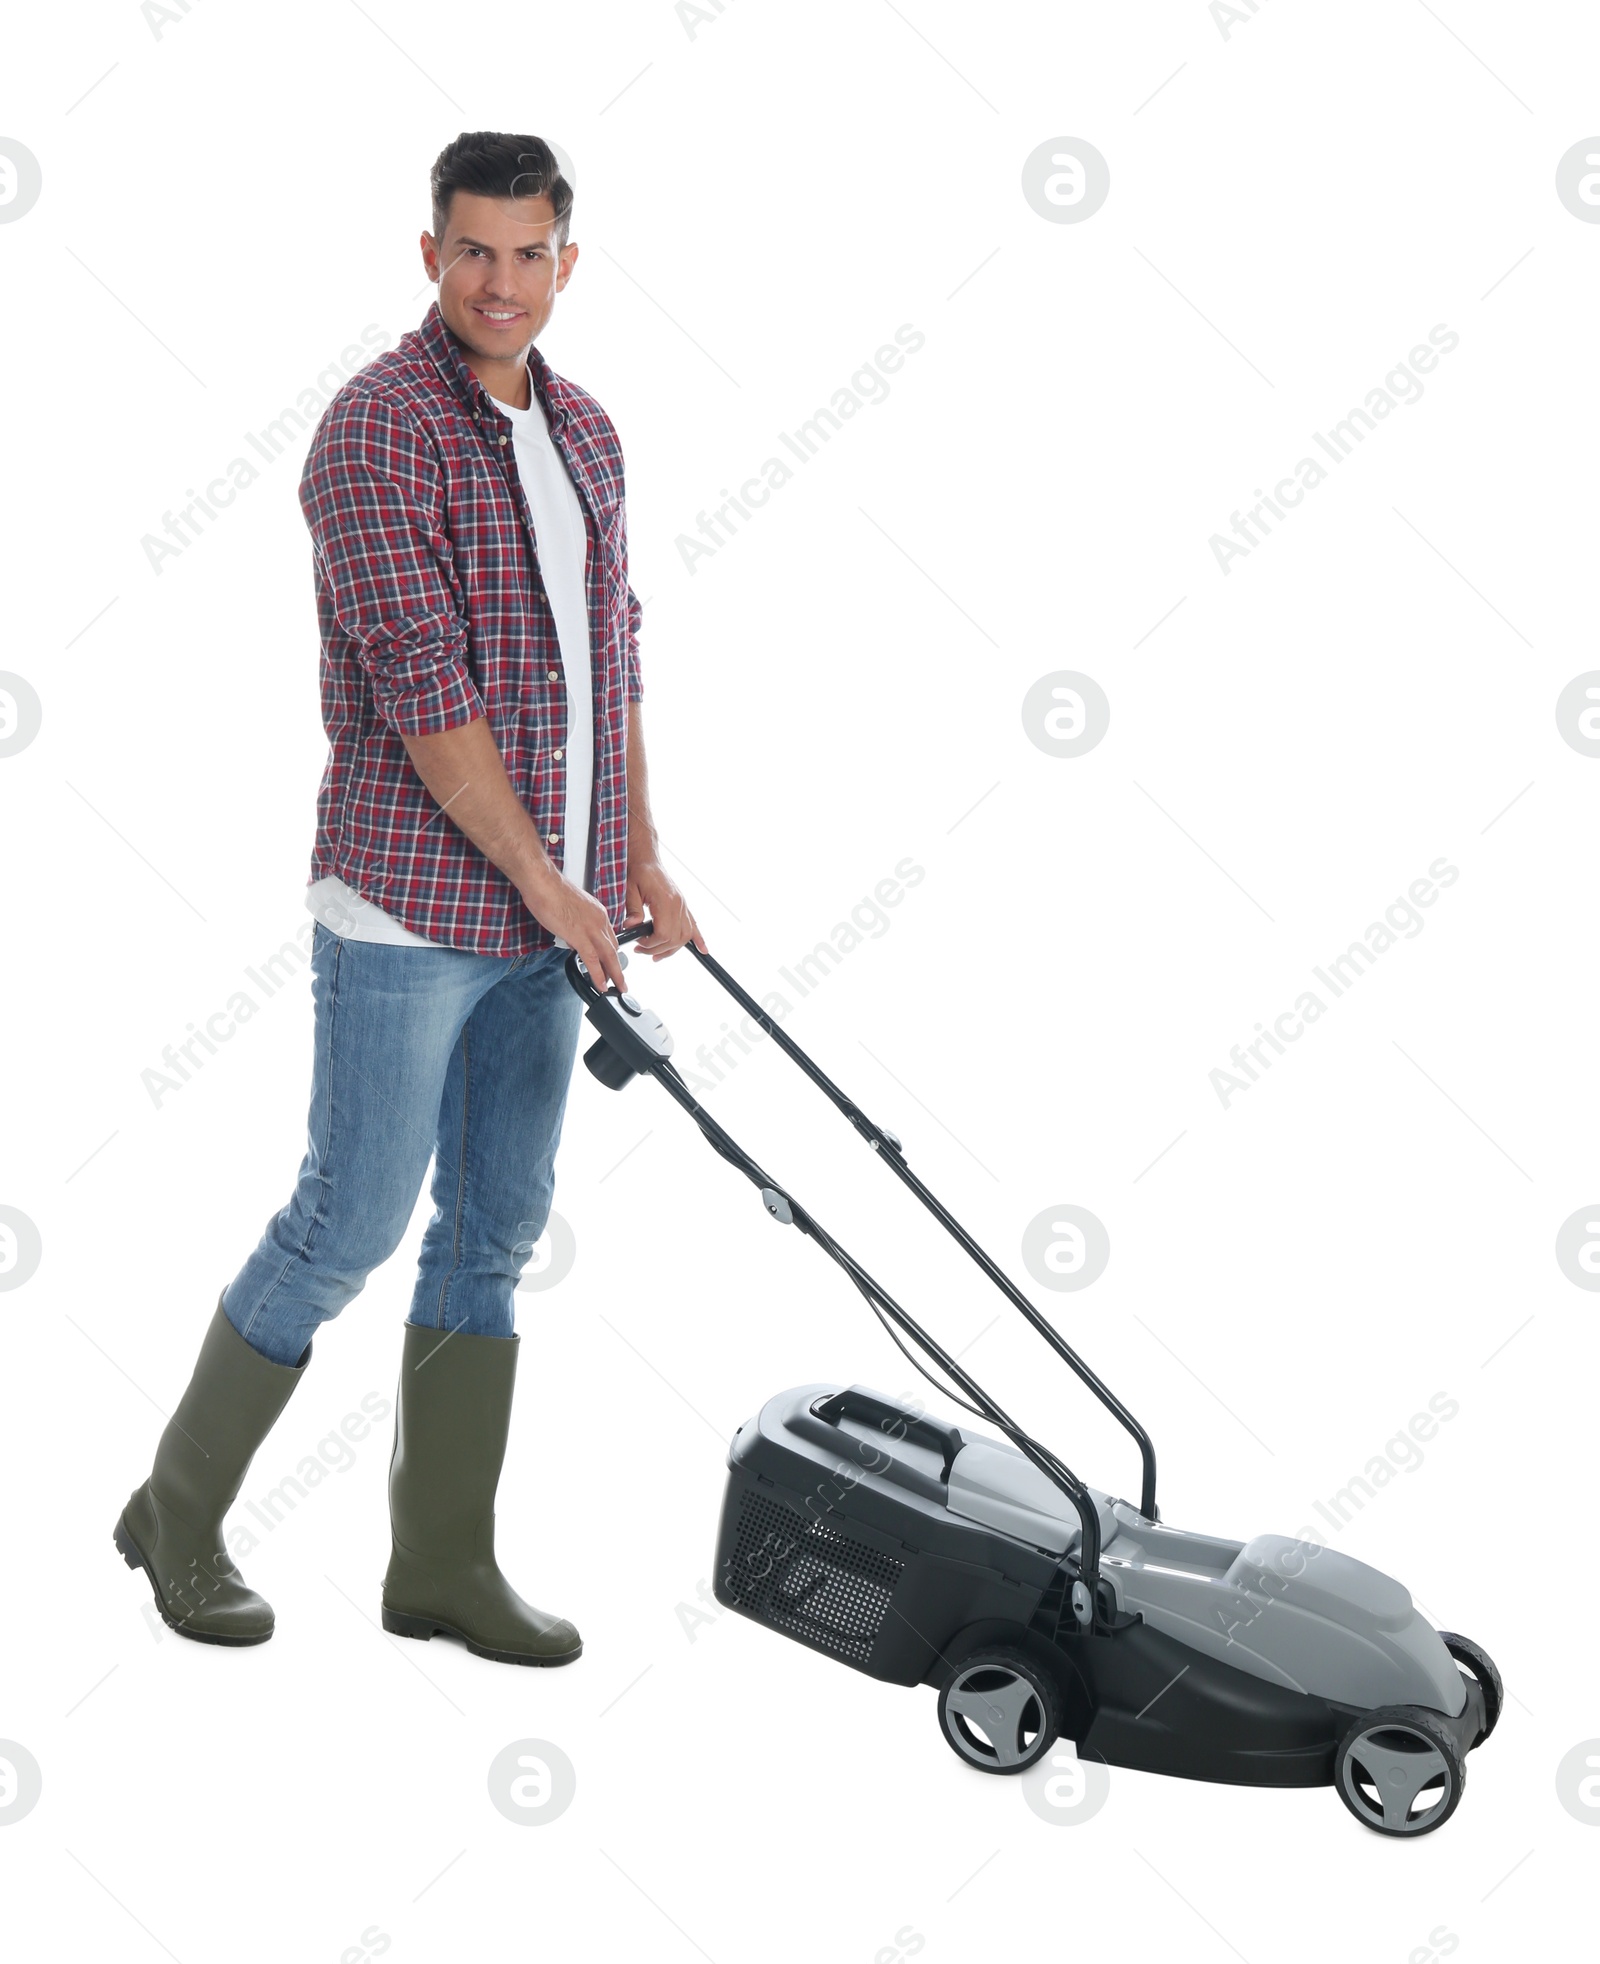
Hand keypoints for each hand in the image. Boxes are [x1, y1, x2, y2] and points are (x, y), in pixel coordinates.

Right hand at [521, 867, 628, 994]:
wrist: (543, 883)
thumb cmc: (550, 891)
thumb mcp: (570, 908)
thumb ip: (575, 923)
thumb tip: (572, 939)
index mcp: (598, 912)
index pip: (610, 937)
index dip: (611, 953)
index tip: (611, 963)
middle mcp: (600, 920)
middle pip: (613, 949)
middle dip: (618, 967)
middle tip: (621, 981)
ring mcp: (591, 929)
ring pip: (609, 957)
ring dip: (615, 975)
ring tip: (618, 988)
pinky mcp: (580, 936)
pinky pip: (593, 961)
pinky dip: (598, 975)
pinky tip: (602, 985)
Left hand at [623, 852, 705, 959]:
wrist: (647, 859)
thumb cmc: (639, 871)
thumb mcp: (629, 889)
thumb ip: (632, 909)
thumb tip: (631, 927)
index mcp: (666, 900)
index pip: (664, 933)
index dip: (650, 943)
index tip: (638, 943)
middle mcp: (678, 904)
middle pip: (675, 938)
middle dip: (657, 949)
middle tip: (641, 949)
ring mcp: (683, 905)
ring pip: (685, 936)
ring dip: (672, 949)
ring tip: (656, 954)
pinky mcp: (683, 906)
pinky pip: (694, 925)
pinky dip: (698, 939)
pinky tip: (703, 950)